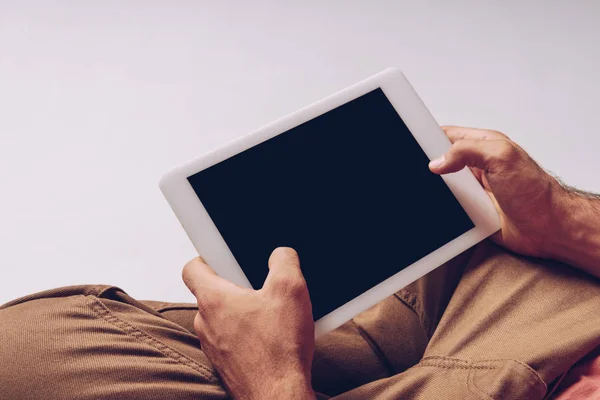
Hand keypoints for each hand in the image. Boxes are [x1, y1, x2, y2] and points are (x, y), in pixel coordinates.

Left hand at [182, 247, 315, 399]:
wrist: (279, 395)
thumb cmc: (279, 349)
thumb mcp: (291, 291)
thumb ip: (284, 261)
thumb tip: (281, 254)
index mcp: (214, 299)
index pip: (192, 268)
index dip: (206, 257)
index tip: (223, 257)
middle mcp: (206, 323)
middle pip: (212, 294)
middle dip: (236, 287)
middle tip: (261, 288)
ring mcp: (213, 347)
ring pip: (223, 319)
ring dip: (243, 313)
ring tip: (273, 315)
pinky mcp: (225, 365)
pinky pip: (232, 340)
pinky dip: (248, 335)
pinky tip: (273, 339)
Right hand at [429, 126, 566, 258]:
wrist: (549, 228)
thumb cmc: (536, 191)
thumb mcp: (502, 157)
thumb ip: (467, 152)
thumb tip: (437, 161)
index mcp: (483, 145)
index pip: (447, 135)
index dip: (429, 137)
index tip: (413, 144)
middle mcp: (476, 166)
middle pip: (440, 162)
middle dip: (430, 168)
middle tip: (421, 173)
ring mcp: (473, 190)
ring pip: (442, 188)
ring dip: (437, 193)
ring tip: (432, 194)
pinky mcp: (472, 212)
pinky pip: (449, 210)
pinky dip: (444, 212)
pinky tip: (444, 212)